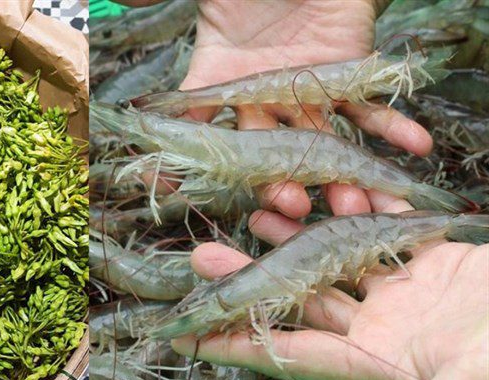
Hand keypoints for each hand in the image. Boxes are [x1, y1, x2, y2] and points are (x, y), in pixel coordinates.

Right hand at [118, 0, 433, 229]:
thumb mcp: (209, 0)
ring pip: (319, 141)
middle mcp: (261, 99)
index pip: (197, 127)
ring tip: (356, 203)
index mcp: (219, 82)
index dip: (185, 162)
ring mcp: (304, 91)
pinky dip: (393, 125)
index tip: (177, 191)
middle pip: (267, 151)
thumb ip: (156, 6)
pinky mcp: (345, 75)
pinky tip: (415, 145)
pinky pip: (370, 106)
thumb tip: (114, 11)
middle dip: (280, 183)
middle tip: (292, 208)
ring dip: (339, 173)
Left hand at [171, 195, 488, 379]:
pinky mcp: (429, 266)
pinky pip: (375, 240)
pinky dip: (345, 220)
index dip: (238, 346)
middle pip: (298, 306)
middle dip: (249, 282)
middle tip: (200, 255)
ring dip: (289, 244)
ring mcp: (404, 299)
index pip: (291, 355)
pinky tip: (314, 199)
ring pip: (329, 268)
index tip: (189, 335)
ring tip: (250, 215)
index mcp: (379, 367)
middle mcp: (381, 335)